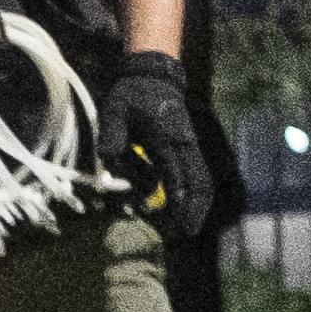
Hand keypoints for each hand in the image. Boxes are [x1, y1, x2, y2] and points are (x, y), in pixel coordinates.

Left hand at [97, 53, 214, 239]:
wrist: (154, 77)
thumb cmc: (132, 95)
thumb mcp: (114, 109)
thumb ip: (112, 134)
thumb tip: (110, 157)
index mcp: (169, 140)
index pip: (181, 179)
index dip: (182, 205)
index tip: (178, 228)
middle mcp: (185, 147)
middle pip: (201, 184)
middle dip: (194, 211)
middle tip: (183, 234)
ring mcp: (187, 149)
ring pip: (197, 182)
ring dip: (185, 204)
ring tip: (169, 226)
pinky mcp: (182, 151)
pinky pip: (187, 176)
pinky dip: (179, 192)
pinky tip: (156, 203)